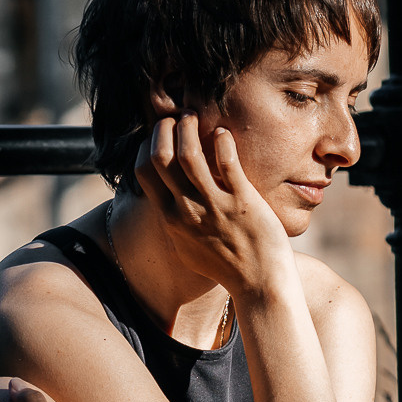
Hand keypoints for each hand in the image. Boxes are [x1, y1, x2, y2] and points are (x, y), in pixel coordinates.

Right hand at [135, 112, 294, 299]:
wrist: (259, 285)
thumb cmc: (226, 266)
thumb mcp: (187, 247)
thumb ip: (174, 223)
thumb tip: (166, 206)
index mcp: (169, 218)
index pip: (142, 171)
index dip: (146, 145)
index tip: (159, 134)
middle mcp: (186, 210)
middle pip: (159, 156)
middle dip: (164, 128)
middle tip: (176, 118)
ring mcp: (213, 205)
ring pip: (189, 153)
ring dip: (189, 127)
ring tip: (195, 117)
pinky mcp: (242, 201)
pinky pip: (226, 161)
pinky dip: (222, 140)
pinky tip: (224, 133)